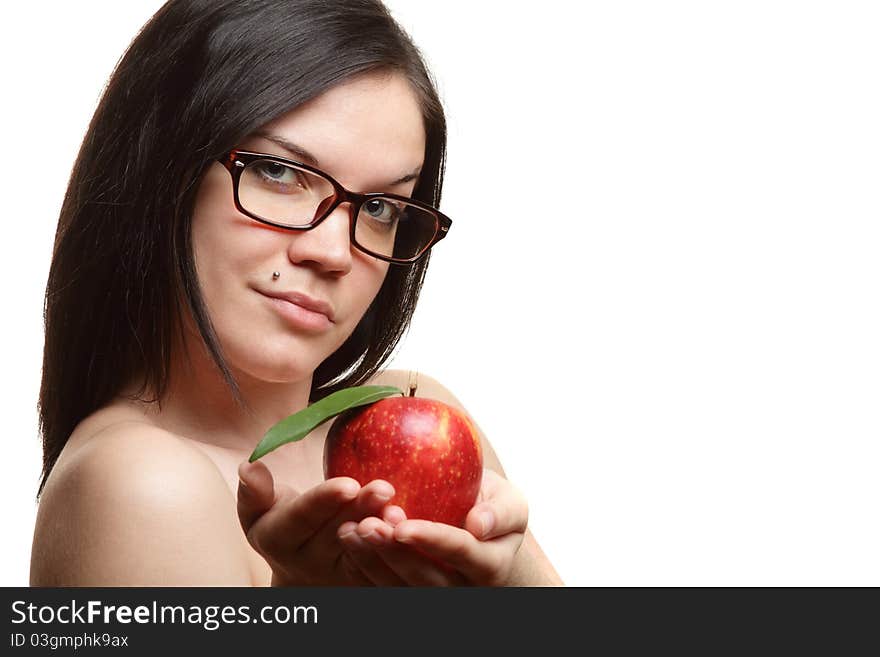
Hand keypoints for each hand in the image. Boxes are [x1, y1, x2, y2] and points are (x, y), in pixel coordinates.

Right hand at [237, 460, 396, 585]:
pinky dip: (397, 551)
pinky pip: (382, 571)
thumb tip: (249, 467)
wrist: (303, 574)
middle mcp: (308, 564)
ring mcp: (339, 577)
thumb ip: (255, 492)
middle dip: (361, 510)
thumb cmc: (285, 525)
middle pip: (337, 535)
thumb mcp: (261, 511)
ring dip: (383, 533)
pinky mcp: (364, 583)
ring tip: (399, 510)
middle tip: (384, 488)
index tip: (347, 483)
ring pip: (363, 555)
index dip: (324, 501)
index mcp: (278, 540)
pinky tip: (413, 528)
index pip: (302, 518)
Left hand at [336, 469, 527, 585]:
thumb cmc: (492, 507)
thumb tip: (478, 524)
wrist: (480, 530)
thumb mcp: (510, 503)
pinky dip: (362, 571)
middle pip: (425, 579)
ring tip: (349, 530)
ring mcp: (434, 596)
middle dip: (394, 554)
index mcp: (490, 565)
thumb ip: (501, 511)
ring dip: (371, 562)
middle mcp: (463, 589)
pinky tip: (347, 545)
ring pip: (399, 589)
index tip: (402, 525)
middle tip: (367, 525)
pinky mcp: (410, 593)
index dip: (432, 540)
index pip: (462, 553)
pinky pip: (382, 590)